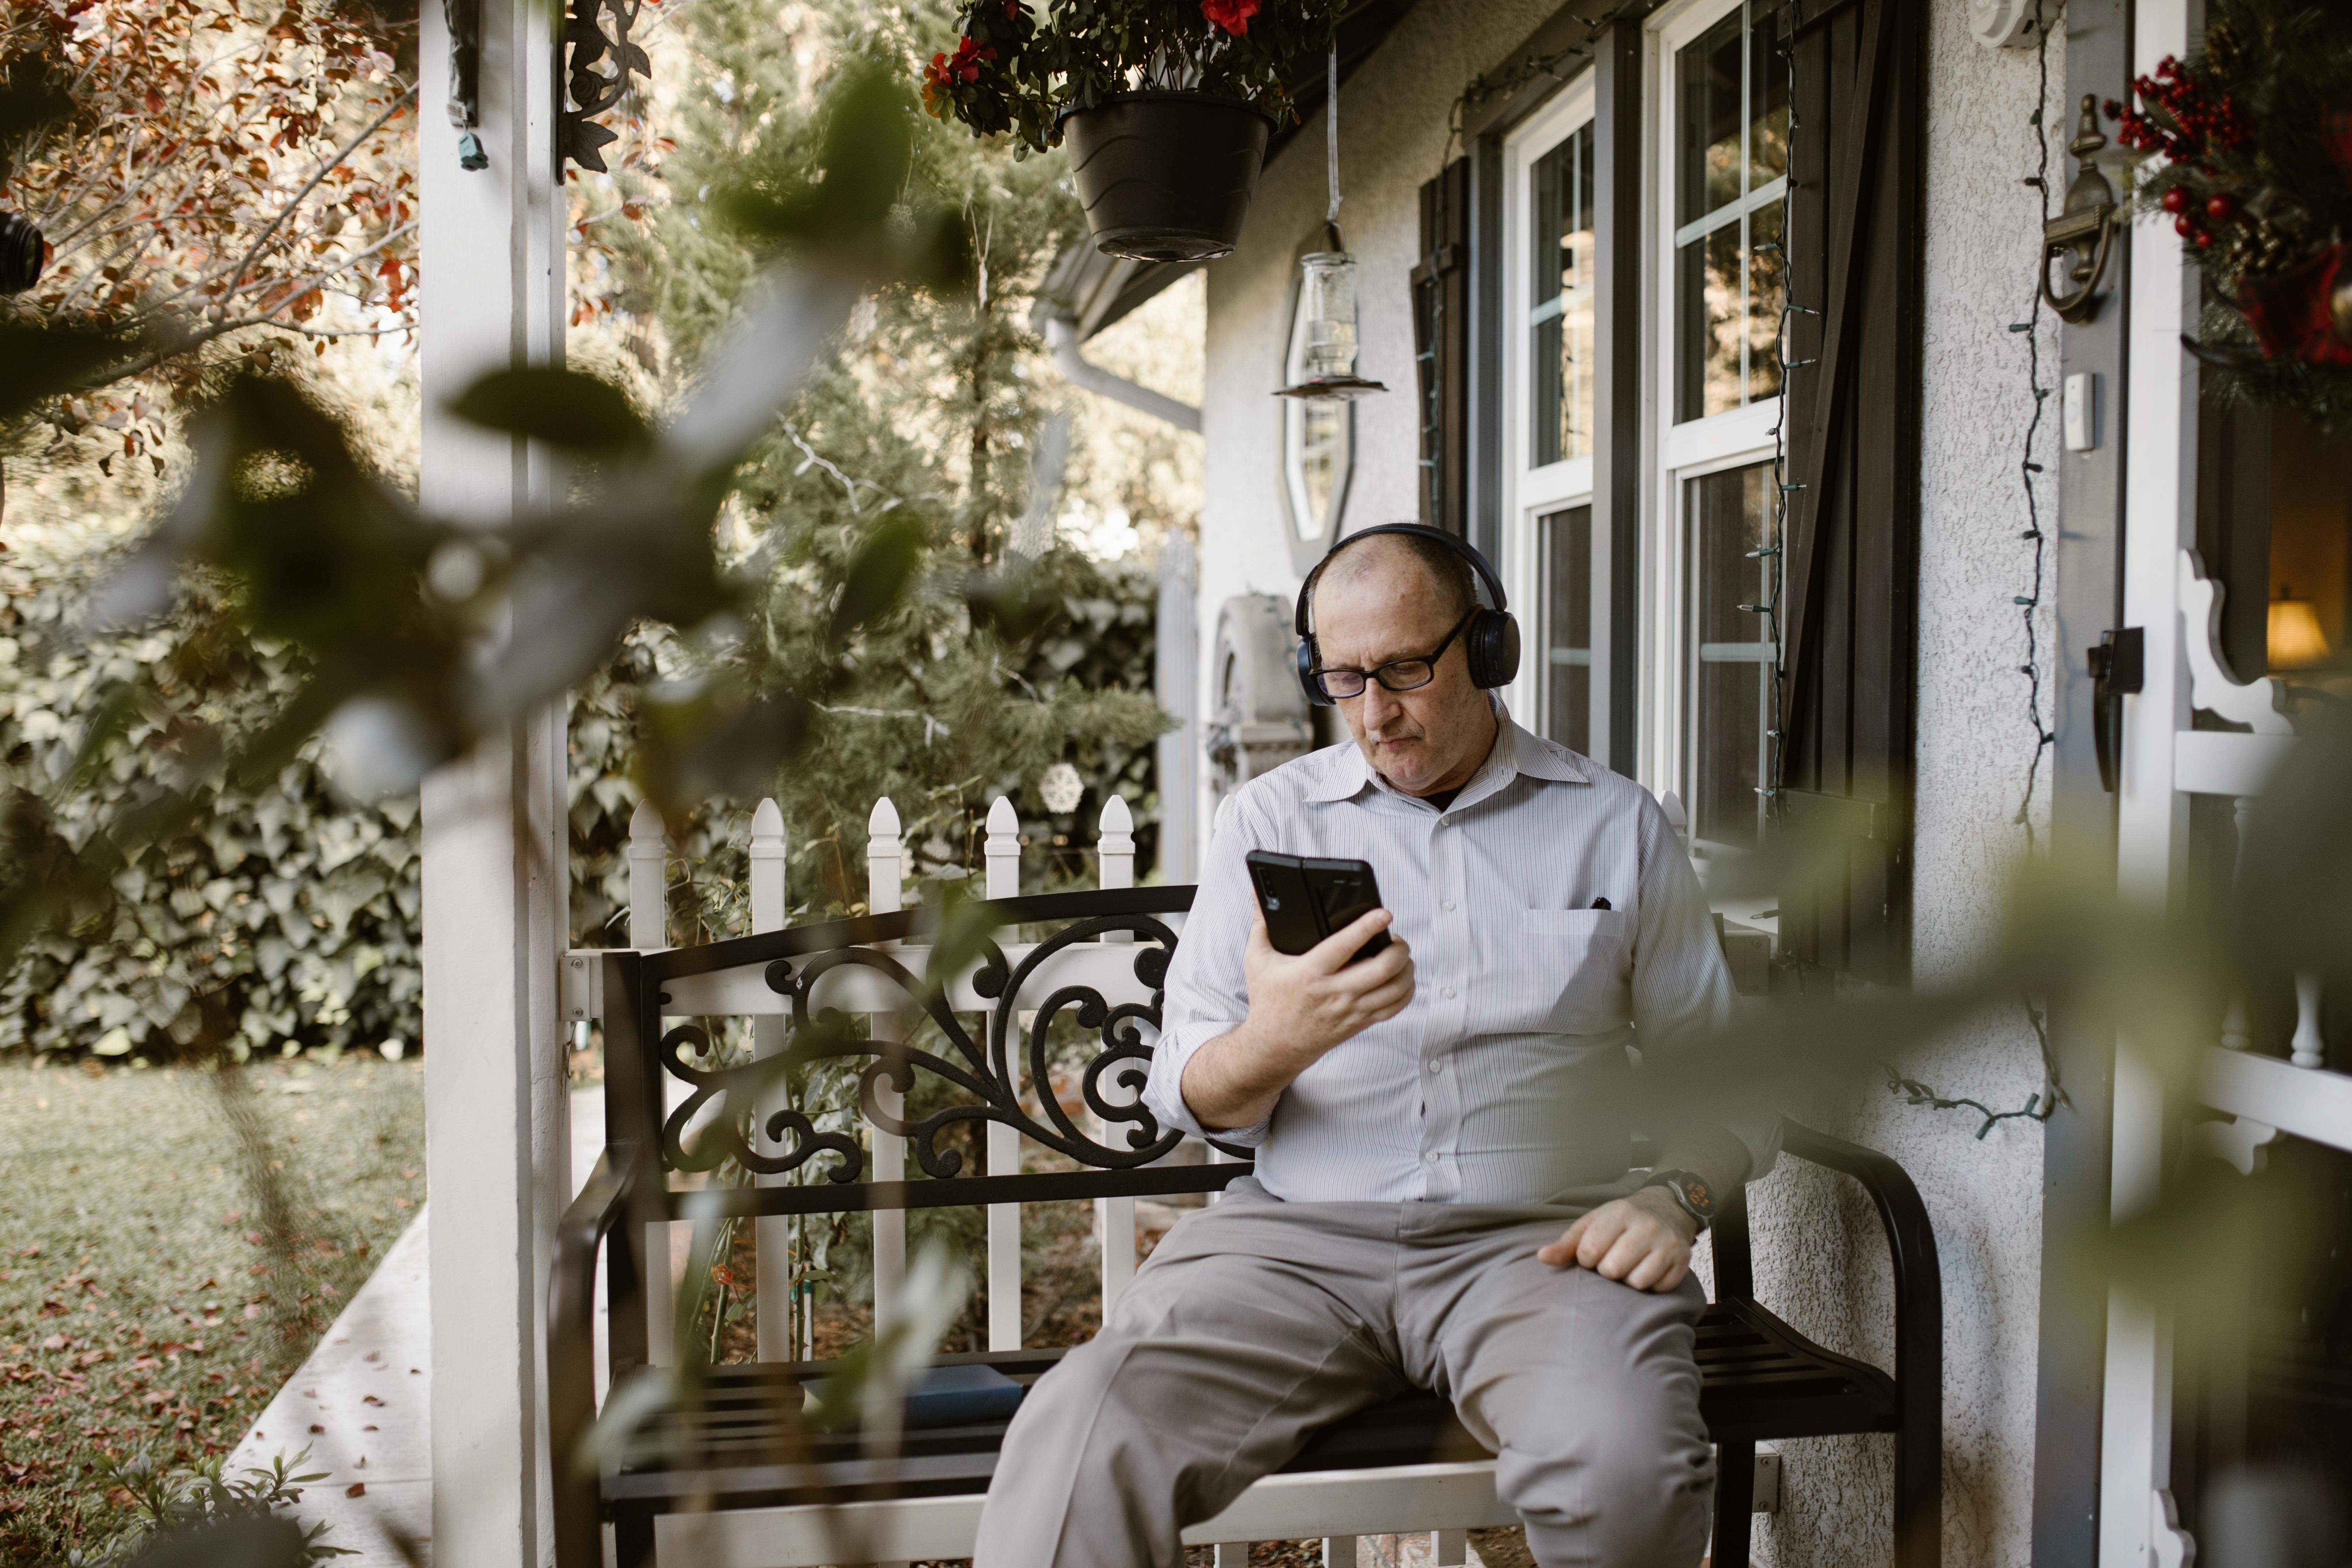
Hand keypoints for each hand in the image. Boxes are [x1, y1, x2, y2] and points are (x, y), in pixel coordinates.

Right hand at [1177, 907, 1412, 1131]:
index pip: (1344, 946)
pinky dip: (1405, 991)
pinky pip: (1393, 1008)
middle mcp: (1333, 993)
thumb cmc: (1267, 999)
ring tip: (1401, 955)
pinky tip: (1403, 978)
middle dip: (1398, 949)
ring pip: (1393, 989)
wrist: (1274, 1046)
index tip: (1384, 913)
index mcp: (1309, 972)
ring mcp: (1349, 1010)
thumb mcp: (1257, 959)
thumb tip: (1256, 891)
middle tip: (1396, 937)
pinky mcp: (1358, 1023)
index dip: (1367, 927)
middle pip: (1380, 969)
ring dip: (1406, 968)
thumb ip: (1261, 923)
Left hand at [1536, 1189, 1696, 1292]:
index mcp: (1620, 1213)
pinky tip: (1647, 1270)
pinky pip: (1659, 1289)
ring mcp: (1668, 1244)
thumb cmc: (1620, 1220)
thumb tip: (1541, 1257)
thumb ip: (1567, 1243)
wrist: (1667, 1208)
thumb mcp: (1592, 1222)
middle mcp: (1647, 1226)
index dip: (1586, 1258)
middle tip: (1612, 1260)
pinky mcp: (1683, 1261)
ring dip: (1628, 1280)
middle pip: (1612, 1269)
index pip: (1590, 1251)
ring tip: (1629, 1265)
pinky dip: (1650, 1285)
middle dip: (1607, 1270)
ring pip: (1637, 1282)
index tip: (1592, 1253)